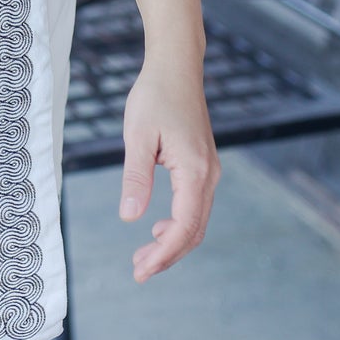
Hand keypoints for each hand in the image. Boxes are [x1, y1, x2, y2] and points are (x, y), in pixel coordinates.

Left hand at [118, 56, 220, 282]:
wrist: (176, 68)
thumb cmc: (154, 96)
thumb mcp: (137, 136)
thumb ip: (135, 177)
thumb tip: (129, 217)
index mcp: (195, 171)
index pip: (183, 227)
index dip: (163, 254)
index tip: (140, 269)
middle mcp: (209, 175)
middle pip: (193, 230)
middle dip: (167, 255)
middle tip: (138, 271)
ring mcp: (209, 171)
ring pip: (196, 220)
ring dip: (172, 242)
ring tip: (143, 256)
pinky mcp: (203, 165)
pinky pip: (195, 205)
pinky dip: (178, 224)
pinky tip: (157, 228)